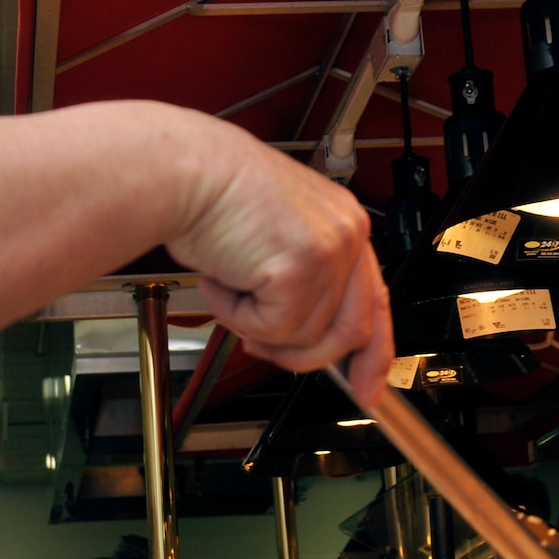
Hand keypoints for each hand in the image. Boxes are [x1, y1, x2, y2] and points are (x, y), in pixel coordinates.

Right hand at [167, 116, 392, 402]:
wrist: (184, 171)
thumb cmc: (212, 194)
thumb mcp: (276, 237)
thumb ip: (305, 280)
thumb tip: (303, 336)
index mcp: (344, 224)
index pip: (374, 300)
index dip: (372, 353)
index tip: (365, 387)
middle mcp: (347, 234)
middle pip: (350, 331)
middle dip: (303, 354)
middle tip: (259, 342)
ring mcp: (329, 252)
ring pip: (306, 335)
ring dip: (254, 322)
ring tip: (228, 282)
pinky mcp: (301, 270)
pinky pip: (272, 327)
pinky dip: (235, 314)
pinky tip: (221, 278)